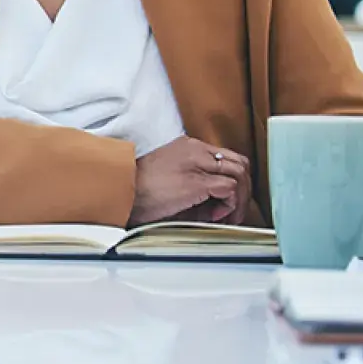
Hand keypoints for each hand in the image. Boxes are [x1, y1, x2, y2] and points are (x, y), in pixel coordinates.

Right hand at [130, 136, 246, 226]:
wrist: (119, 192)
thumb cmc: (137, 190)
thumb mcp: (170, 180)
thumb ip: (196, 185)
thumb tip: (217, 206)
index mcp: (187, 147)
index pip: (225, 158)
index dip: (233, 181)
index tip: (225, 202)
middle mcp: (195, 150)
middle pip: (239, 163)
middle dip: (243, 190)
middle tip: (232, 211)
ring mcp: (197, 164)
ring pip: (240, 174)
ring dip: (239, 199)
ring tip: (225, 216)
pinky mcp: (196, 181)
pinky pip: (231, 188)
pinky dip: (231, 205)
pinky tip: (216, 216)